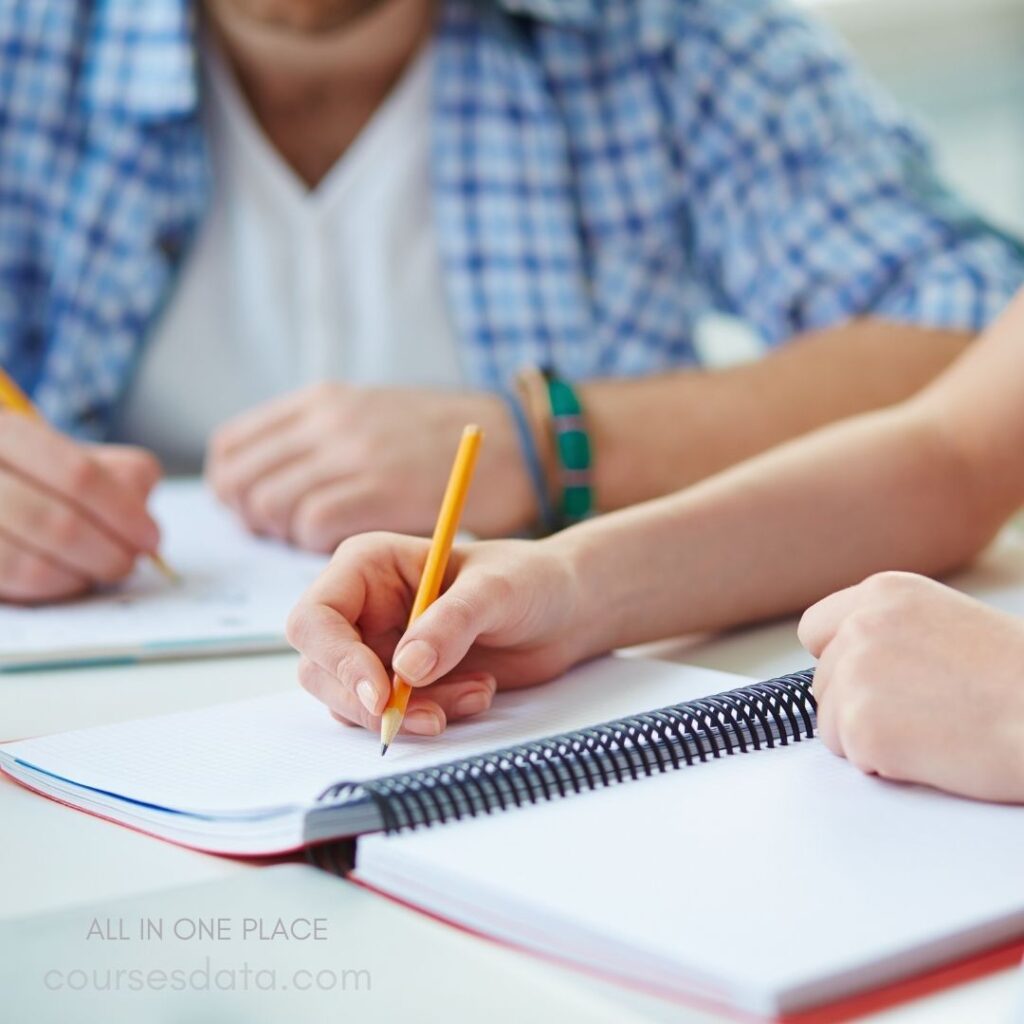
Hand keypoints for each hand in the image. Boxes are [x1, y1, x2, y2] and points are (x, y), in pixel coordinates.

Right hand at [0, 414, 161, 603]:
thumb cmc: (38, 476)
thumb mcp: (75, 455)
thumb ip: (120, 476)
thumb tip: (146, 524)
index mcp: (5, 431)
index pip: (77, 474)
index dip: (123, 512)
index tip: (150, 536)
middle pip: (59, 525)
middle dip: (111, 552)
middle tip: (131, 559)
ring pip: (35, 565)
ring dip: (85, 574)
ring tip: (105, 567)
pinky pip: (16, 583)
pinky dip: (56, 587)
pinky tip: (71, 576)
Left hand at [205, 383, 535, 550]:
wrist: (517, 444)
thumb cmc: (448, 442)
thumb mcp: (373, 416)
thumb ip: (324, 442)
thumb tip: (274, 479)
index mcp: (322, 400)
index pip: (233, 445)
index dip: (233, 486)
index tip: (250, 509)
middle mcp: (328, 420)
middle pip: (239, 478)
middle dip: (249, 517)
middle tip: (280, 537)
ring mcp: (351, 451)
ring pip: (268, 503)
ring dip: (283, 536)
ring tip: (316, 543)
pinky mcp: (379, 487)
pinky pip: (311, 525)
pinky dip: (318, 545)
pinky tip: (348, 547)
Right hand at [286, 532, 589, 736]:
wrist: (563, 611)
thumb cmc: (529, 580)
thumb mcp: (496, 591)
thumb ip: (452, 623)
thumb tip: (405, 669)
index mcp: (368, 565)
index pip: (316, 618)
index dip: (337, 659)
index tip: (382, 694)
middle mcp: (362, 606)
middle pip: (322, 669)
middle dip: (371, 702)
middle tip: (430, 715)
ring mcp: (377, 647)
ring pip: (354, 701)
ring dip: (410, 712)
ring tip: (476, 692)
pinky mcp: (399, 682)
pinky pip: (390, 715)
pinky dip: (431, 715)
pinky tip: (478, 693)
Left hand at [799, 571, 1023, 802]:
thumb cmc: (1021, 680)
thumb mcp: (951, 624)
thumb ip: (895, 632)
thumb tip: (848, 661)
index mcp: (885, 592)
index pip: (816, 630)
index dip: (841, 663)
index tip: (874, 681)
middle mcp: (861, 625)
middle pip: (824, 682)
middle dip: (861, 706)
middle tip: (926, 713)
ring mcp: (857, 674)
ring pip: (830, 723)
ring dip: (872, 738)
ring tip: (937, 730)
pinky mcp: (861, 725)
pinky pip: (852, 757)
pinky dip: (888, 766)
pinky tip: (935, 751)